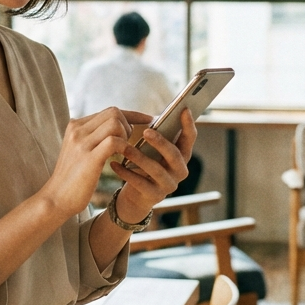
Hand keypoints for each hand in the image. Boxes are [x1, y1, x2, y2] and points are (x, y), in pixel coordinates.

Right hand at [39, 108, 150, 218]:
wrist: (55, 199)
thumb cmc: (72, 178)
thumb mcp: (80, 150)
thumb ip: (93, 137)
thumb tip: (118, 127)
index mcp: (76, 126)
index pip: (109, 111)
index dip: (131, 114)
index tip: (148, 120)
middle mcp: (77, 129)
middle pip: (114, 112)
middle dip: (129, 125)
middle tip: (130, 144)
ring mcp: (82, 143)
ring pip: (116, 123)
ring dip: (127, 137)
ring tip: (124, 152)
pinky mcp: (89, 158)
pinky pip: (115, 142)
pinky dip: (125, 148)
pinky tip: (123, 159)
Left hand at [112, 109, 197, 224]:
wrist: (137, 195)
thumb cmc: (145, 164)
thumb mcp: (152, 149)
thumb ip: (156, 136)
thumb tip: (152, 118)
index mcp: (182, 155)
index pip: (189, 138)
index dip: (188, 124)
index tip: (184, 109)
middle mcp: (180, 170)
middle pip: (174, 155)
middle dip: (161, 142)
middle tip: (146, 131)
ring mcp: (169, 185)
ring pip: (156, 169)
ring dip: (139, 157)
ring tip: (124, 148)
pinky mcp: (155, 196)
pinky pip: (140, 183)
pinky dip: (126, 173)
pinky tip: (114, 164)